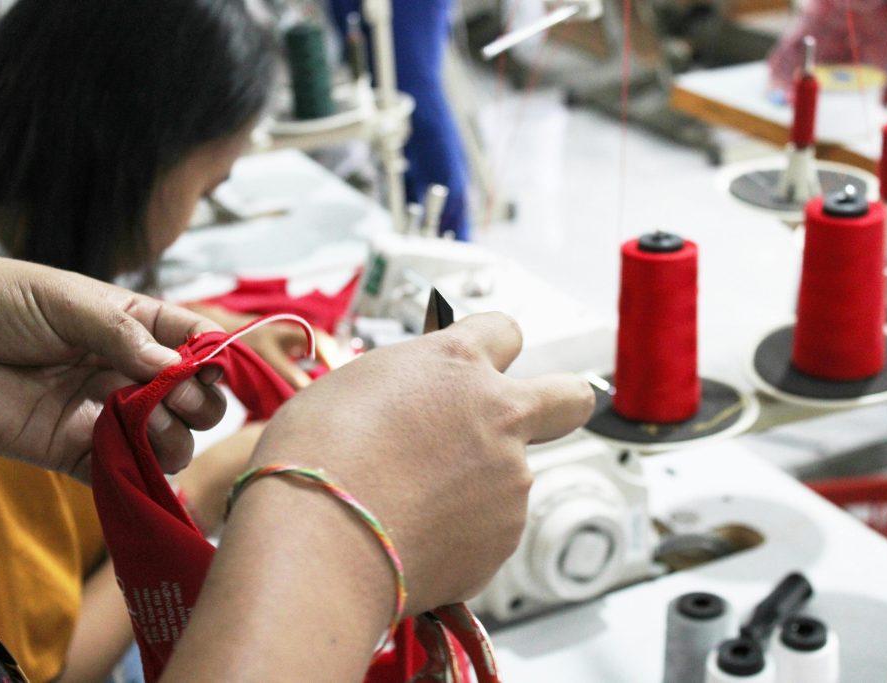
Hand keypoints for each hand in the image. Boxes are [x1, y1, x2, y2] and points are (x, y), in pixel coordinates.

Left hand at [0, 257, 226, 479]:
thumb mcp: (62, 298)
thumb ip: (120, 332)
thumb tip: (175, 363)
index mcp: (131, 325)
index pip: (194, 340)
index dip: (215, 355)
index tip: (216, 368)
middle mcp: (126, 371)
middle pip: (193, 395)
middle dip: (199, 400)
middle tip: (177, 396)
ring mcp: (104, 413)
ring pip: (171, 439)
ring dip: (174, 436)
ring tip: (150, 424)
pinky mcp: (75, 452)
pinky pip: (124, 471)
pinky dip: (140, 472)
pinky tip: (134, 457)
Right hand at [166, 313, 594, 680]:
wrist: (319, 539)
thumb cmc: (317, 460)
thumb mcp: (353, 387)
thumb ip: (405, 385)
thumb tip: (413, 397)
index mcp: (456, 364)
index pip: (503, 331)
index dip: (490, 347)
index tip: (478, 363)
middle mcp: (498, 415)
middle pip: (569, 396)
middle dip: (557, 404)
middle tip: (520, 421)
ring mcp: (509, 479)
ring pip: (514, 473)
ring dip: (479, 484)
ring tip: (412, 502)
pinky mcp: (504, 537)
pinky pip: (491, 528)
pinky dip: (462, 532)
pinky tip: (413, 533)